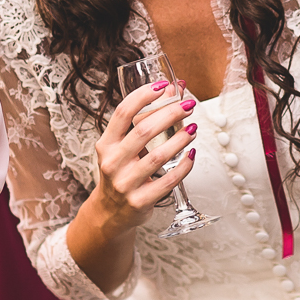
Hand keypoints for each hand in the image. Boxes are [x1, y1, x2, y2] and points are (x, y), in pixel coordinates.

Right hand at [87, 81, 195, 233]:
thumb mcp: (121, 148)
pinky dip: (184, 166)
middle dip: (170, 114)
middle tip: (187, 106)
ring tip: (193, 129)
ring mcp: (125, 183)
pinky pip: (168, 180)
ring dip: (180, 139)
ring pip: (158, 156)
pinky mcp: (140, 201)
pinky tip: (191, 154)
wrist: (110, 212)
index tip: (162, 86)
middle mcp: (112, 163)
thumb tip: (171, 91)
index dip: (143, 96)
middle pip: (143, 131)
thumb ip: (142, 122)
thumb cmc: (120, 172)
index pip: (122, 114)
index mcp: (106, 145)